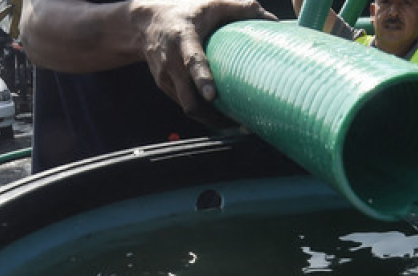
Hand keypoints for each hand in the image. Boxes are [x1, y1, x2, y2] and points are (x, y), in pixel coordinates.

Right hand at [128, 0, 276, 126]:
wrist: (145, 21)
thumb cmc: (185, 11)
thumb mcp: (211, 4)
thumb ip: (241, 9)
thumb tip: (271, 20)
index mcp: (183, 38)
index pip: (192, 61)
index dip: (202, 79)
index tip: (212, 96)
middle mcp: (171, 60)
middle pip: (189, 99)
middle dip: (213, 116)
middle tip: (239, 122)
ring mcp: (165, 76)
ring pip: (187, 107)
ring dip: (211, 119)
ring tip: (235, 123)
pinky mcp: (164, 85)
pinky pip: (184, 104)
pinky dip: (202, 113)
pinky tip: (219, 114)